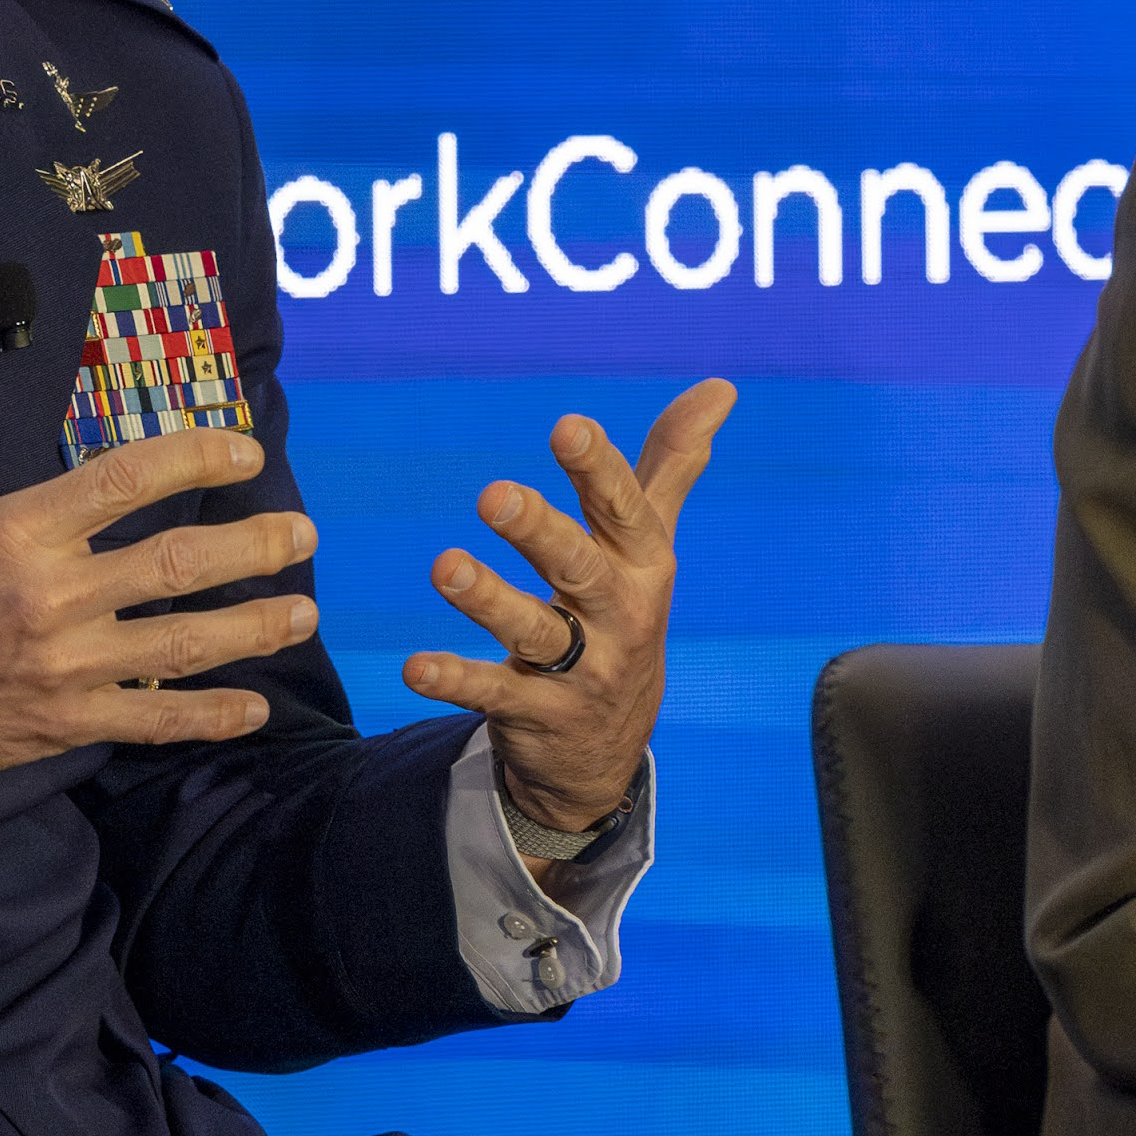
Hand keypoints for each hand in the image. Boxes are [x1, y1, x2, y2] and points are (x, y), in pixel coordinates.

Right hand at [0, 339, 318, 901]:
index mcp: (14, 533)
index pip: (125, 481)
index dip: (195, 460)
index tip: (245, 454)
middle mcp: (51, 598)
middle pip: (175, 565)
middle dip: (252, 548)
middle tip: (303, 534)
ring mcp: (66, 667)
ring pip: (180, 645)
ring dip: (252, 629)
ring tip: (304, 611)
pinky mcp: (67, 721)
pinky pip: (152, 721)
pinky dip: (208, 716)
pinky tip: (255, 710)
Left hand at [400, 380, 733, 836]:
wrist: (608, 749)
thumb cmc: (623, 616)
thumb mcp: (650, 546)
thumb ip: (671, 466)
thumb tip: (721, 387)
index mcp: (643, 564)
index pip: (623, 509)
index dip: (597, 469)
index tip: (567, 427)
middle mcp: (618, 615)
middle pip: (579, 567)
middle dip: (539, 531)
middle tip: (493, 495)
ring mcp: (581, 670)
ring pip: (534, 630)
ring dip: (487, 599)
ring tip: (444, 565)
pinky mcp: (535, 713)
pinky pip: (494, 694)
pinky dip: (455, 680)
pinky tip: (414, 667)